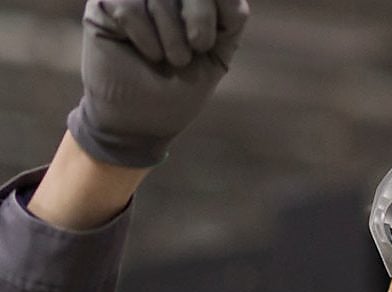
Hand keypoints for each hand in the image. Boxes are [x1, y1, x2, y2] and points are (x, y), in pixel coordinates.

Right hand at [67, 0, 249, 167]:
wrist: (141, 121)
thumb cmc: (179, 89)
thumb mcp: (217, 53)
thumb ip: (230, 16)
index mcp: (190, 0)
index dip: (218, 6)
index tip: (212, 38)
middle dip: (200, 15)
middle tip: (198, 45)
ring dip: (172, 35)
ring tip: (168, 59)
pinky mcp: (103, 6)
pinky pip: (129, 7)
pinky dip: (145, 36)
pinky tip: (147, 53)